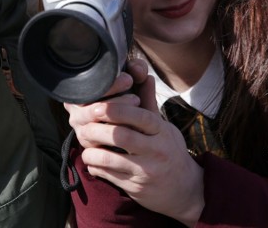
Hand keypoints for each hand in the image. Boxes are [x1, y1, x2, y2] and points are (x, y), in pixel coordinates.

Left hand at [64, 59, 204, 225]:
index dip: (118, 110)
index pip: (140, 117)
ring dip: (91, 150)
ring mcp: (146, 171)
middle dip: (97, 129)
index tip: (98, 106)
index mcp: (162, 132)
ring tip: (83, 142)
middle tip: (82, 124)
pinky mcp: (136, 188)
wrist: (185, 190)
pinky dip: (95, 166)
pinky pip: (109, 176)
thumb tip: (144, 76)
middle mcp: (156, 151)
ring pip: (111, 159)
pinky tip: (91, 159)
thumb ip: (149, 104)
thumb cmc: (170, 151)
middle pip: (122, 137)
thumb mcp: (164, 128)